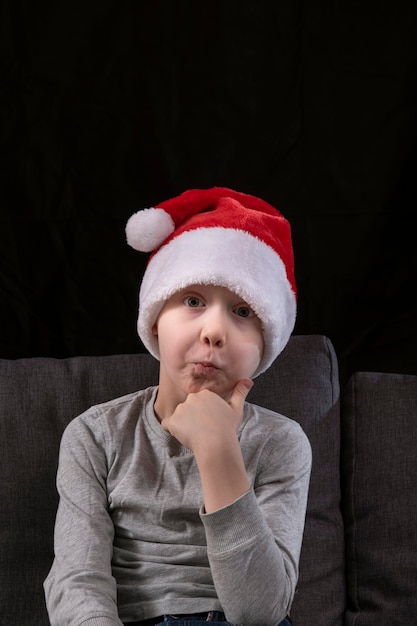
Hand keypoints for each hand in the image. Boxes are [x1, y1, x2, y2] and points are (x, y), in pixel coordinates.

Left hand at [161, 379, 253, 511]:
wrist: (217, 445)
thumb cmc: (227, 428)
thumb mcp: (236, 408)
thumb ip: (240, 392)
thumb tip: (248, 379)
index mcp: (205, 393)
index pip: (198, 402)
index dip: (203, 414)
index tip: (210, 422)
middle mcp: (191, 397)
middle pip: (187, 408)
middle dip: (192, 418)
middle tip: (204, 429)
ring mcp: (180, 409)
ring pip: (178, 417)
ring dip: (183, 425)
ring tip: (197, 434)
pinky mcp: (172, 421)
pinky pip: (167, 425)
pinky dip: (172, 431)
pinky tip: (185, 436)